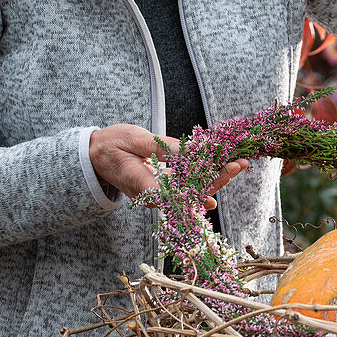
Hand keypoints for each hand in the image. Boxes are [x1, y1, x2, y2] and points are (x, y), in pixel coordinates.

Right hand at [89, 124, 247, 208]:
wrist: (95, 157)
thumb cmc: (111, 145)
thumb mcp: (135, 139)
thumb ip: (163, 147)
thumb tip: (193, 150)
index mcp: (146, 186)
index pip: (184, 190)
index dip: (209, 182)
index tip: (228, 169)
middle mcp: (155, 196)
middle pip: (195, 193)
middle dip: (221, 179)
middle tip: (241, 163)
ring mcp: (160, 194)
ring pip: (194, 190)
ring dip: (217, 178)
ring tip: (239, 164)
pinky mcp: (164, 188)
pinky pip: (188, 185)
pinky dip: (206, 175)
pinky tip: (223, 168)